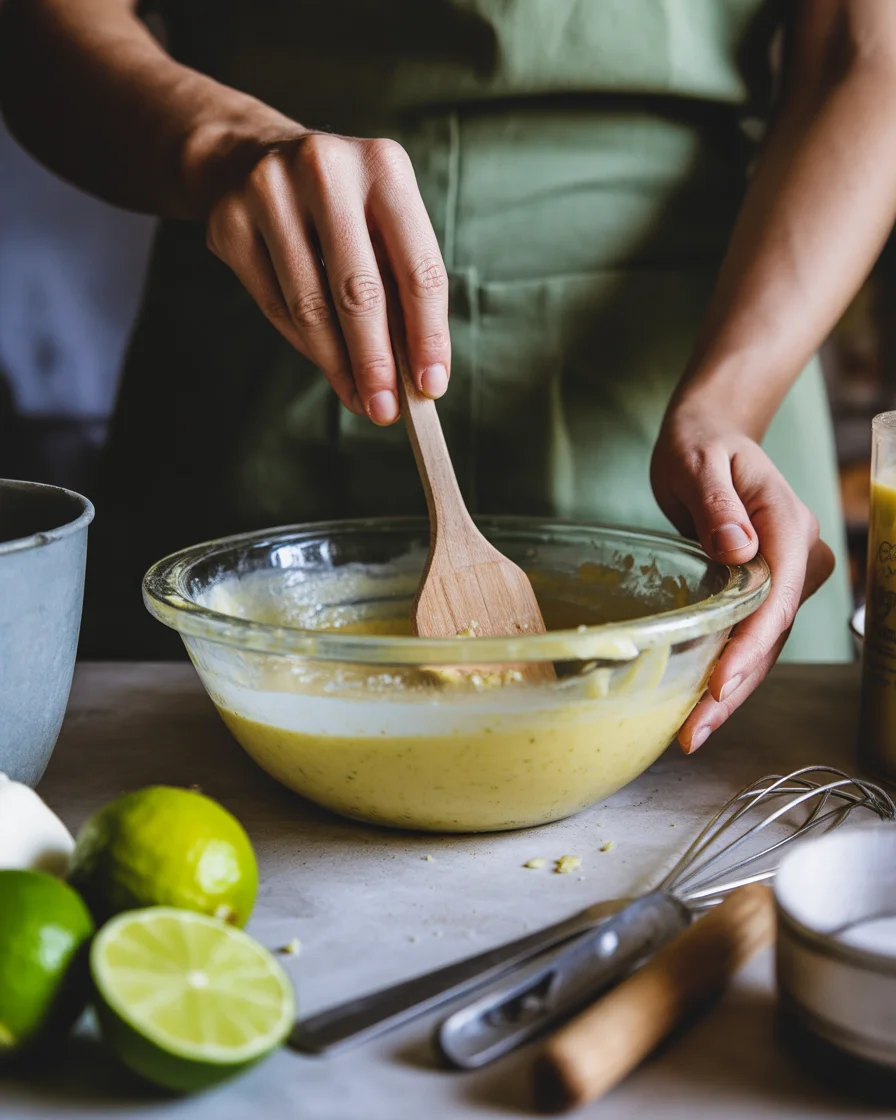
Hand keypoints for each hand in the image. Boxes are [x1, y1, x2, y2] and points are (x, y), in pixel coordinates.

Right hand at [205, 131, 449, 423]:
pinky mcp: (228, 222)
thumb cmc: (340, 206)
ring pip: (310, 305)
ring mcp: (269, 192)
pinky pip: (274, 304)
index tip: (431, 387)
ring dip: (338, 365)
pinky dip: (305, 343)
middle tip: (385, 410)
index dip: (427, 335)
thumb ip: (401, 288)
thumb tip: (415, 376)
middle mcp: (326, 169)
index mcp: (384, 167)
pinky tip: (327, 363)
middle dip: (376, 363)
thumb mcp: (382, 223)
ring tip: (359, 398)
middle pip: (359, 291)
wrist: (248, 156)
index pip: (418, 268)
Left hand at [650, 412, 834, 752]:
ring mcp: (784, 579)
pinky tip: (696, 709)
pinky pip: (748, 639)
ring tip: (689, 735)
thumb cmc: (699, 445)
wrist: (709, 437)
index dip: (751, 644)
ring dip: (728, 694)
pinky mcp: (762, 593)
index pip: (777, 595)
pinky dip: (724, 674)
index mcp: (788, 525)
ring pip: (762, 646)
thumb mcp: (697, 461)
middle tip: (693, 732)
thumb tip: (738, 549)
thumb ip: (716, 503)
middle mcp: (796, 558)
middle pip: (771, 633)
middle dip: (735, 687)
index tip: (720, 683)